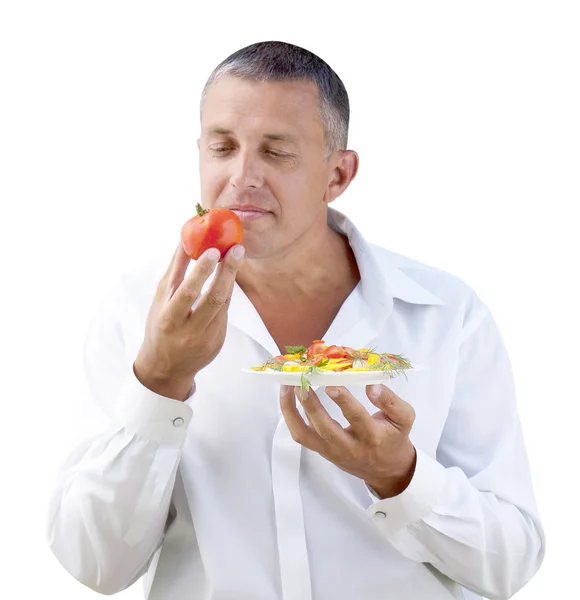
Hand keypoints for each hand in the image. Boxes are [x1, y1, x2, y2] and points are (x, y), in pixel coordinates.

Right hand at [134, 242, 244, 400]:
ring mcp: (206, 339)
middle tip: (236, 249)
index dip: (202, 271)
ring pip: (222, 304)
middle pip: (213, 299)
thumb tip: (184, 240)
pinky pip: (224, 313)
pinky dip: (226, 294)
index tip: (213, 250)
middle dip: (227, 271)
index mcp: (169, 319)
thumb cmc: (159, 326)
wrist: (166, 368)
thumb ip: (174, 272)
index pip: (188, 292)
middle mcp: (188, 331)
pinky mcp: (217, 342)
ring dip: (231, 279)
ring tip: (236, 257)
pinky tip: (228, 278)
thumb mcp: (160, 301)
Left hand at [280, 384, 416, 497]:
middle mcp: (349, 447)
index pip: (356, 419)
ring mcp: (331, 451)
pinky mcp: (321, 451)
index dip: (344, 402)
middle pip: (325, 428)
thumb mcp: (404, 418)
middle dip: (311, 404)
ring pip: (305, 434)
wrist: (387, 470)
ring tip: (287, 386)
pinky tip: (287, 396)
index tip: (332, 385)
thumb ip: (391, 401)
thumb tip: (372, 386)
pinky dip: (290, 416)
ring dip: (292, 410)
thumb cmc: (394, 438)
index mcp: (372, 437)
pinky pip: (301, 435)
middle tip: (302, 382)